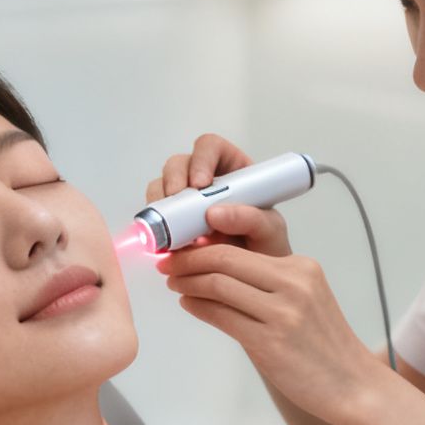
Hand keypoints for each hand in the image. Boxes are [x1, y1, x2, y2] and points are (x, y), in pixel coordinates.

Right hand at [144, 134, 292, 257]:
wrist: (254, 276)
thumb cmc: (265, 246)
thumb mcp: (270, 232)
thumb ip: (252, 219)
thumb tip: (214, 213)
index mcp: (232, 169)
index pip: (210, 148)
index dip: (201, 159)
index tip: (201, 184)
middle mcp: (204, 180)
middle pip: (178, 164)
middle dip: (173, 181)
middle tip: (177, 203)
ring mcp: (184, 200)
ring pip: (161, 187)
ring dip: (160, 205)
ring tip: (174, 230)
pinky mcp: (171, 222)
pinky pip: (154, 216)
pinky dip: (156, 228)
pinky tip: (170, 244)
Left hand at [153, 222, 379, 420]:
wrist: (352, 385)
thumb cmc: (324, 347)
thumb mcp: (304, 300)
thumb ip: (267, 283)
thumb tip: (215, 272)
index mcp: (302, 268)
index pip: (240, 248)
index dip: (202, 248)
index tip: (181, 251)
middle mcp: (294, 284)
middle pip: (224, 260)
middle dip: (187, 261)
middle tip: (167, 265)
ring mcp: (282, 313)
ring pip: (219, 286)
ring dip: (188, 283)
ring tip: (174, 284)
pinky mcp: (270, 341)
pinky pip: (222, 316)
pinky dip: (198, 307)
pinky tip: (189, 304)